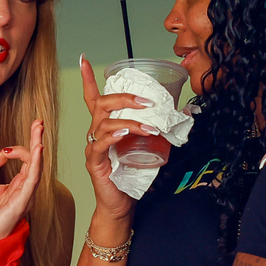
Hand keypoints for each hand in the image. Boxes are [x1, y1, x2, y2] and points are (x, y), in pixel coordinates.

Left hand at [0, 121, 43, 246]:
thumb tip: (1, 151)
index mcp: (17, 186)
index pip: (26, 161)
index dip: (20, 147)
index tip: (7, 146)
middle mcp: (25, 190)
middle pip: (35, 160)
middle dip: (36, 140)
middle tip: (38, 122)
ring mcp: (25, 196)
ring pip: (36, 167)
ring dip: (37, 147)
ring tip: (38, 130)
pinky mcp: (22, 202)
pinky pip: (32, 179)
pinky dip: (36, 163)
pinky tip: (37, 150)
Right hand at [80, 55, 157, 220]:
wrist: (122, 205)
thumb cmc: (131, 177)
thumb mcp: (145, 148)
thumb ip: (154, 130)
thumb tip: (181, 115)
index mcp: (105, 127)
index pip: (93, 98)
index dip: (88, 79)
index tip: (84, 60)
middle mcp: (96, 134)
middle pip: (101, 104)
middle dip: (124, 98)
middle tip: (147, 101)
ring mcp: (93, 148)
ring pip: (104, 123)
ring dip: (129, 121)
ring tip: (149, 127)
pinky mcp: (95, 163)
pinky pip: (99, 144)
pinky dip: (113, 137)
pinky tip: (124, 134)